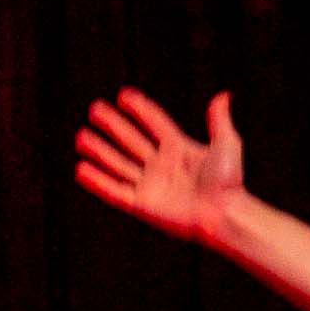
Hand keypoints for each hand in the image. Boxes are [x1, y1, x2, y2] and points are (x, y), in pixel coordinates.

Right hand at [75, 88, 244, 244]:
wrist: (223, 214)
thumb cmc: (228, 183)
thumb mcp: (227, 145)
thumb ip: (219, 121)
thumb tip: (223, 96)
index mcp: (180, 149)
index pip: (155, 124)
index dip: (141, 110)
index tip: (125, 96)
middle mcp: (163, 166)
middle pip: (132, 141)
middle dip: (113, 126)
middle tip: (95, 109)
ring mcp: (152, 185)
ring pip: (119, 164)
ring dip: (100, 151)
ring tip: (81, 137)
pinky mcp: (144, 205)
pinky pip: (115, 192)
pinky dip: (98, 182)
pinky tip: (81, 169)